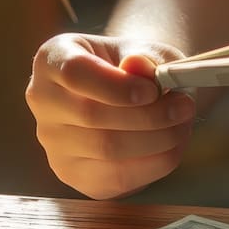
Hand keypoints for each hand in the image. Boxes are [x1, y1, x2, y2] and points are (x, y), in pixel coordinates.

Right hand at [26, 33, 195, 198]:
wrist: (136, 93)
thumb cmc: (139, 68)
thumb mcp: (149, 51)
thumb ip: (147, 58)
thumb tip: (137, 66)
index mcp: (53, 58)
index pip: (74, 72)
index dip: (118, 85)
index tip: (152, 90)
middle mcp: (42, 100)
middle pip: (91, 115)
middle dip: (149, 115)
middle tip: (185, 107)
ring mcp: (54, 142)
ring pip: (106, 149)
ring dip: (158, 139)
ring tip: (183, 124)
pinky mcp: (74, 174)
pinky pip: (117, 176)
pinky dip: (155, 163)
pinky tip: (173, 146)